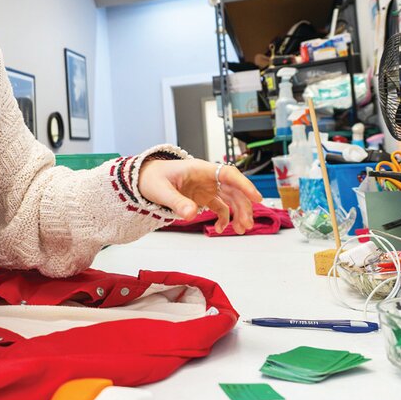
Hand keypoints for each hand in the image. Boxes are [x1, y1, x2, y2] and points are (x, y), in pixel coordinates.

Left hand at [138, 159, 262, 233]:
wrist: (144, 179)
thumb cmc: (152, 178)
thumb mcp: (161, 190)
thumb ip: (176, 202)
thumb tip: (190, 214)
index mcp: (200, 169)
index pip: (228, 174)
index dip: (244, 185)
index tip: (256, 198)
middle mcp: (208, 178)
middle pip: (234, 189)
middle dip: (243, 206)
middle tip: (246, 224)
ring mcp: (207, 187)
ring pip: (231, 199)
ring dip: (238, 213)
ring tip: (241, 230)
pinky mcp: (204, 197)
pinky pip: (220, 207)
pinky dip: (223, 218)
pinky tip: (219, 229)